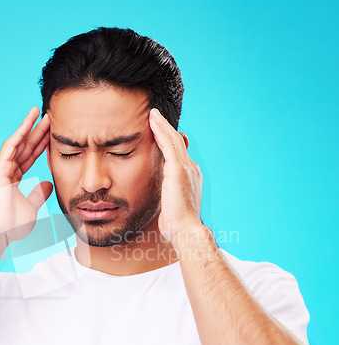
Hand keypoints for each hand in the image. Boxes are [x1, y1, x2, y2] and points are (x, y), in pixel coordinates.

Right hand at [0, 106, 52, 260]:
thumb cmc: (11, 224)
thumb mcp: (31, 206)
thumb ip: (39, 194)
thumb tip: (48, 184)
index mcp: (13, 178)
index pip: (30, 156)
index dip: (41, 144)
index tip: (53, 133)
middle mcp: (6, 170)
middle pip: (25, 146)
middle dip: (38, 131)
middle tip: (50, 117)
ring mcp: (1, 168)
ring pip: (18, 142)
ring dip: (29, 127)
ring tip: (39, 112)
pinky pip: (10, 148)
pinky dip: (19, 135)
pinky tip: (28, 124)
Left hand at [149, 108, 202, 246]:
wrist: (186, 230)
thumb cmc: (177, 225)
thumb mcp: (172, 208)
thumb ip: (168, 198)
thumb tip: (163, 203)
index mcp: (190, 177)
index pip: (178, 154)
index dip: (170, 142)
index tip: (160, 133)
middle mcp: (191, 169)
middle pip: (177, 143)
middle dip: (166, 129)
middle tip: (156, 116)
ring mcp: (186, 167)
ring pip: (173, 139)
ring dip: (162, 125)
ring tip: (152, 113)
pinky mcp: (178, 169)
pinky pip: (168, 144)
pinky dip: (160, 130)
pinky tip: (152, 121)